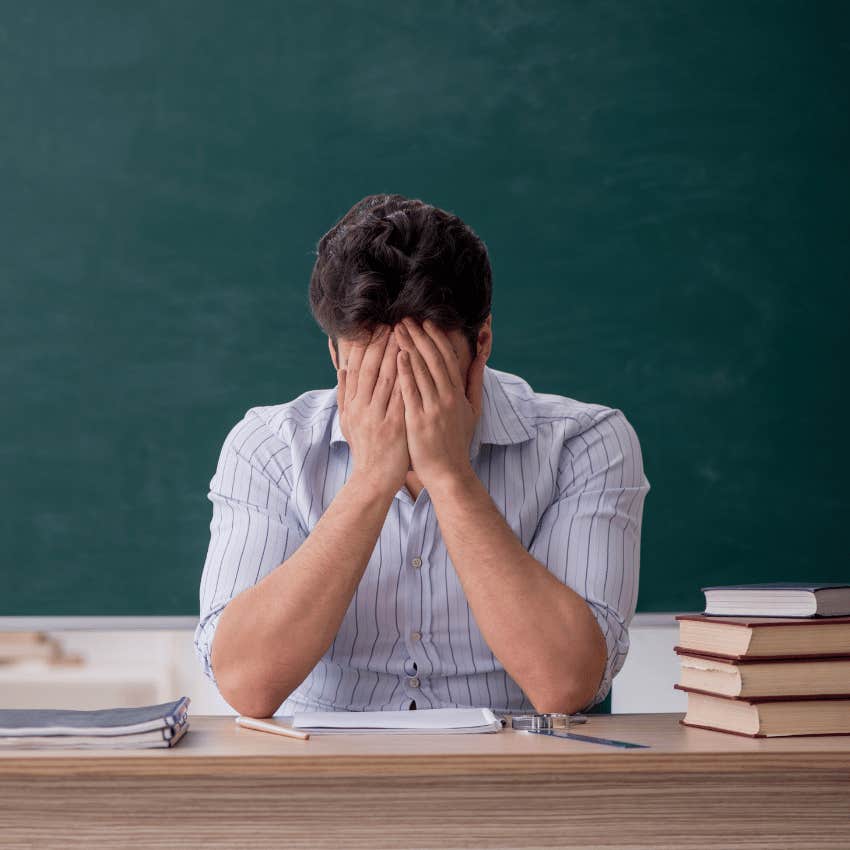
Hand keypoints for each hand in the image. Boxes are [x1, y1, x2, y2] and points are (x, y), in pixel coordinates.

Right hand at [337, 324, 409, 495]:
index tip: (376, 326)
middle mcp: (361, 407)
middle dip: (382, 343)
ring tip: (405, 333)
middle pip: (371, 368)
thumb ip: (344, 392)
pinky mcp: (394, 426)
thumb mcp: (347, 420)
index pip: (357, 367)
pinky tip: (415, 362)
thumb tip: (341, 365)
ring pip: (386, 378)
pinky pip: (401, 397)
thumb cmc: (365, 448)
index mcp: (351, 403)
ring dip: (396, 353)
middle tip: (393, 322)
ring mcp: (377, 417)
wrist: (373, 479)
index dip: (366, 344)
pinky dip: (407, 377)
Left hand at [393, 317, 485, 489]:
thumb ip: (474, 383)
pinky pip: (412, 391)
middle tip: (405, 319)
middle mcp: (448, 397)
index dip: (436, 338)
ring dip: (409, 346)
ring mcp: (434, 408)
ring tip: (396, 329)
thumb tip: (479, 358)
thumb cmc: (457, 442)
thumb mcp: (472, 411)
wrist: (450, 472)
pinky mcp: (419, 420)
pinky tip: (398, 356)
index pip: (447, 358)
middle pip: (433, 358)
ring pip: (422, 370)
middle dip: (419, 336)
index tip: (425, 322)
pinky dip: (406, 372)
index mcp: (458, 393)